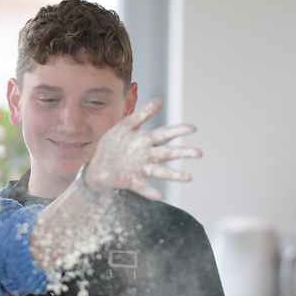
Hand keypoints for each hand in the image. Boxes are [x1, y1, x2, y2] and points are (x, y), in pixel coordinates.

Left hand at [83, 98, 200, 200]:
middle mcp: (146, 156)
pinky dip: (150, 192)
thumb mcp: (126, 126)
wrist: (96, 164)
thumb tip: (161, 100)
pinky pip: (142, 187)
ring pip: (159, 172)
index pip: (166, 134)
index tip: (193, 129)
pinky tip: (160, 195)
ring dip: (173, 175)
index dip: (179, 131)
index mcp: (146, 140)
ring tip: (188, 177)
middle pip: (167, 154)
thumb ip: (142, 114)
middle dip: (183, 153)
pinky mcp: (130, 181)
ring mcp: (140, 169)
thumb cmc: (113, 145)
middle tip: (199, 153)